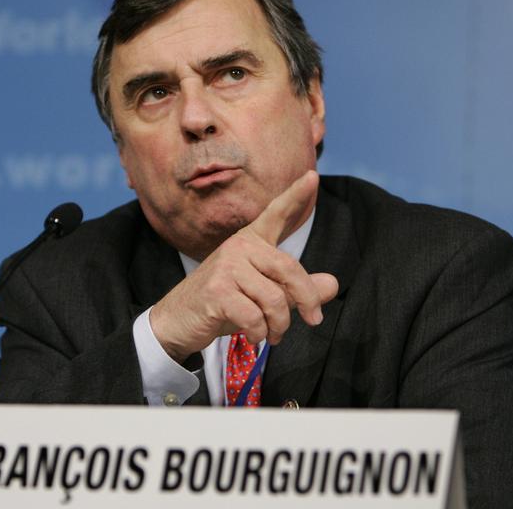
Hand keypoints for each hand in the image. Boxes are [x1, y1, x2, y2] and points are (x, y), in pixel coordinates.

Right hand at [149, 170, 338, 363]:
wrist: (178, 320)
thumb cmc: (223, 304)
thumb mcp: (265, 296)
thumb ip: (297, 289)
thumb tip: (333, 283)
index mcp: (250, 242)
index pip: (275, 214)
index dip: (295, 195)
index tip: (313, 176)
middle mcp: (239, 247)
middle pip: (289, 270)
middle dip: (307, 299)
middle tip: (314, 320)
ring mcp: (226, 266)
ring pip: (275, 299)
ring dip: (279, 325)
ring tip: (272, 334)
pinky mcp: (217, 290)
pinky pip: (255, 316)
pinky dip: (260, 333)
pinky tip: (252, 335)